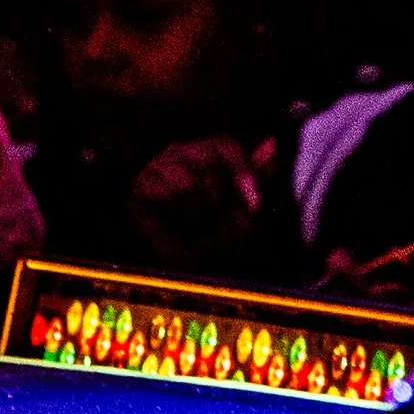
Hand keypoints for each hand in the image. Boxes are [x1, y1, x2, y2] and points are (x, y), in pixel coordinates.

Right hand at [128, 132, 268, 268]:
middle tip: (222, 224)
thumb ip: (255, 175)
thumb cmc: (210, 238)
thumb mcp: (242, 208)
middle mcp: (178, 152)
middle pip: (210, 162)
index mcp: (203, 153)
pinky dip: (183, 215)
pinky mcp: (141, 186)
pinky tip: (179, 225)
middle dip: (224, 199)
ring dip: (204, 212)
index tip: (255, 206)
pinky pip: (171, 195)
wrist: (177, 271)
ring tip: (199, 228)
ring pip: (193, 179)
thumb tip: (272, 142)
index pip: (225, 145)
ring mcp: (157, 166)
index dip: (243, 171)